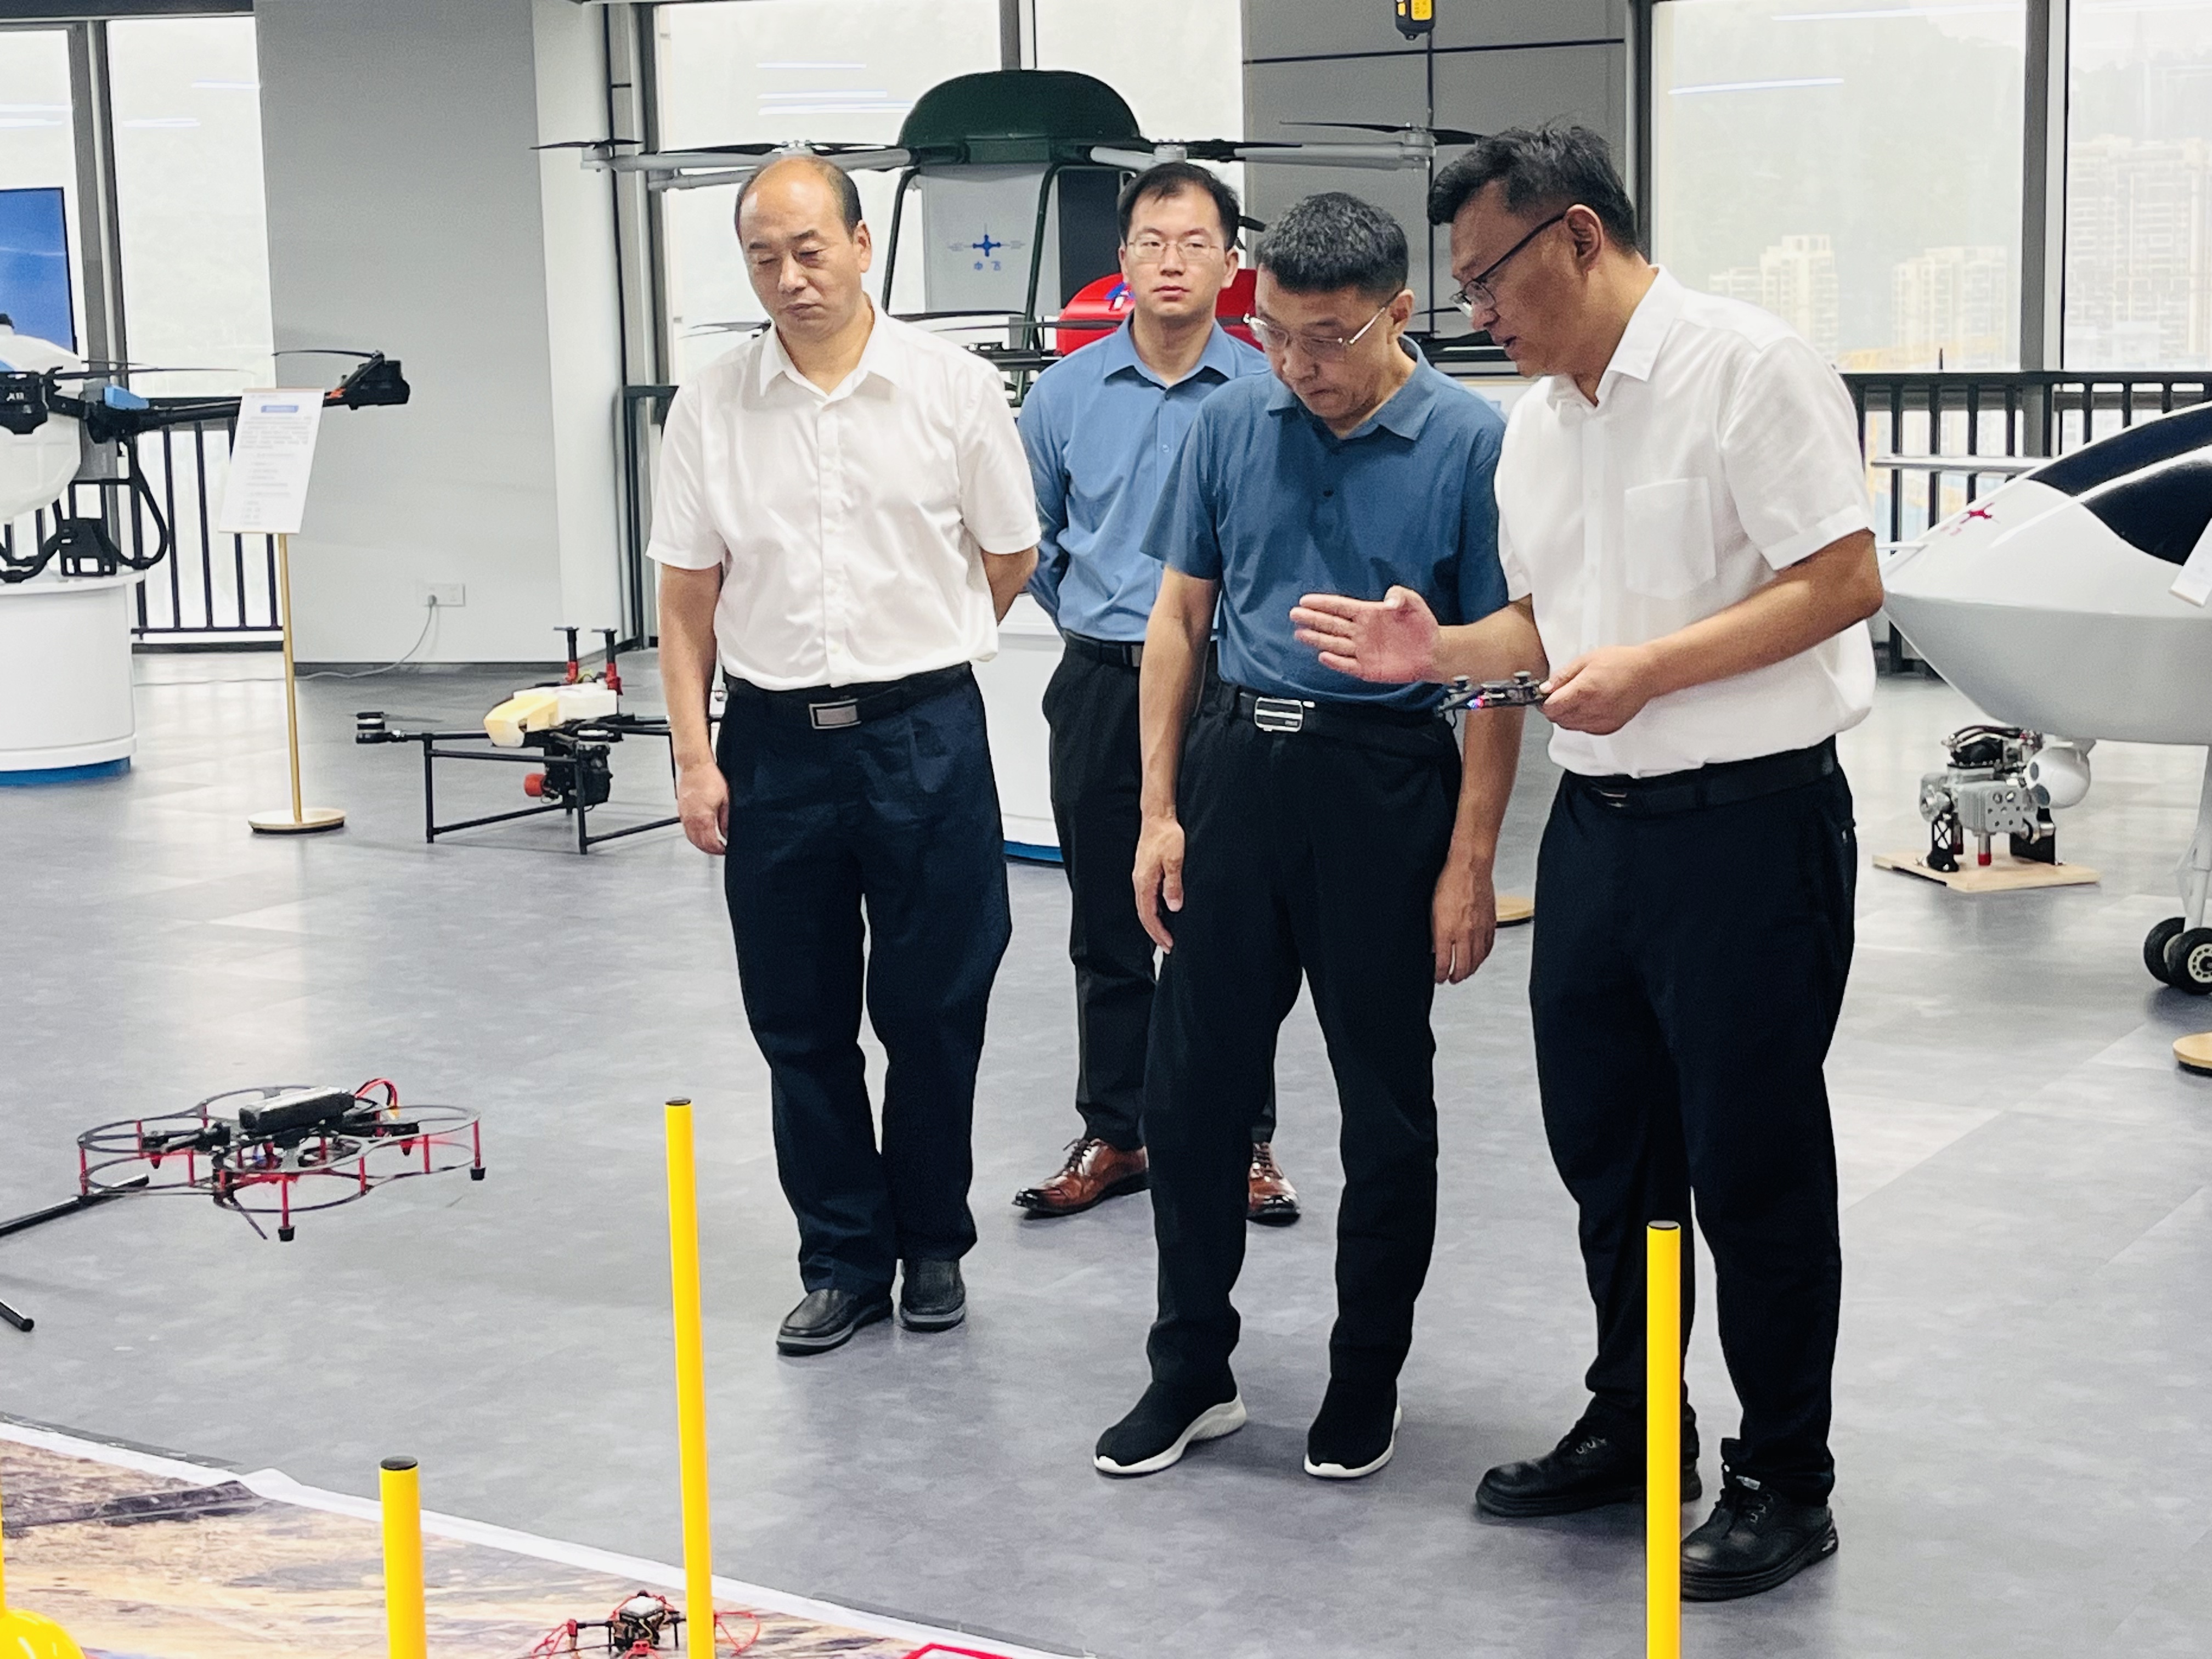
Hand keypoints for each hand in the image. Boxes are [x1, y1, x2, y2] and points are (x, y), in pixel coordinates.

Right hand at [676, 759, 728, 854]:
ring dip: (700, 844)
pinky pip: (686, 828)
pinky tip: (700, 833)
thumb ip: (726, 819)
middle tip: (718, 850)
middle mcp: (691, 819)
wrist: (694, 766)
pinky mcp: (681, 810)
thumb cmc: (708, 777)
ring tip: (710, 844)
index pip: (709, 842)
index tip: (724, 850)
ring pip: (690, 837)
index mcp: (703, 817)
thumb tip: (728, 832)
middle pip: (698, 843)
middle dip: (709, 849)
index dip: (718, 850)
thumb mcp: (726, 800)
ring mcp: (684, 815)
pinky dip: (693, 835)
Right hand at [1133, 812, 1185, 951]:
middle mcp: (1139, 882)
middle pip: (1144, 915)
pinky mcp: (1146, 873)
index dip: (1159, 932)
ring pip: (1145, 907)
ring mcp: (1141, 877)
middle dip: (1155, 933)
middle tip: (1168, 947)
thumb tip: (1174, 907)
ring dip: (1155, 923)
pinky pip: (1147, 898)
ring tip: (1166, 936)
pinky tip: (1164, 914)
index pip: (1149, 915)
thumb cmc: (1168, 835)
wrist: (1158, 817)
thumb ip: (1173, 884)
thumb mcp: (1175, 860)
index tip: (1169, 945)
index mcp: (1144, 882)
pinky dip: (1155, 911)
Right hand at [1289, 586, 1439, 682]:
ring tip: (1300, 634)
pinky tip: (1323, 656)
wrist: (1432, 652)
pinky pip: (1347, 665)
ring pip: (1334, 643)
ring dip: (1317, 639)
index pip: (1340, 607)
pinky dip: (1335, 662)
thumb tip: (1388, 600)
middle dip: (1312, 619)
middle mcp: (1361, 631)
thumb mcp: (1413, 602)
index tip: (1305, 600)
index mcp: (1368, 613)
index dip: (1323, 603)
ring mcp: (1362, 650)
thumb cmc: (1422, 625)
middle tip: (1295, 614)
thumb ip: (1400, 595)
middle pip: (1331, 624)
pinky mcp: (1367, 668)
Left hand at [1431, 859, 1496, 984]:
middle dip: (1456, 976)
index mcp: (1447, 930)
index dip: (1441, 974)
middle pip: (1463, 966)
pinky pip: (1488, 946)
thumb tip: (1435, 948)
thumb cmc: (1450, 882)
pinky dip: (1483, 956)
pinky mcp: (1491, 923)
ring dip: (1471, 970)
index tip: (1439, 978)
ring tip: (1464, 973)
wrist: (1470, 867)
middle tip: (1452, 980)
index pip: (1444, 962)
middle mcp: (1465, 933)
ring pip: (1478, 959)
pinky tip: (1480, 958)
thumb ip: (1435, 932)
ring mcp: (1479, 929)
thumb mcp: (1433, 909)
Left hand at [1540, 645, 1663, 734]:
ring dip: (1567, 715)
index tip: (1546, 695)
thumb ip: (1562, 676)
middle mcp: (1593, 709)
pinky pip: (1585, 729)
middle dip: (1555, 708)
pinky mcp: (1609, 727)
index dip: (1544, 702)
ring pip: (1570, 726)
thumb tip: (1545, 688)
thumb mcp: (1586, 660)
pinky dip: (1581, 721)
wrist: (1647, 673)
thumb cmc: (1621, 663)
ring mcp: (1602, 720)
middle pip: (1558, 719)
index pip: (1551, 708)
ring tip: (1578, 698)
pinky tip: (1589, 706)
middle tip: (1561, 695)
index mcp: (1585, 690)